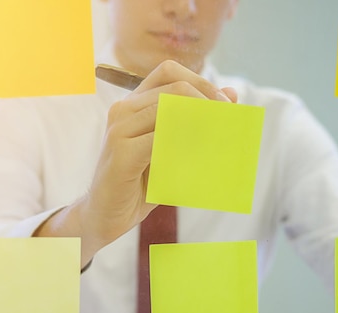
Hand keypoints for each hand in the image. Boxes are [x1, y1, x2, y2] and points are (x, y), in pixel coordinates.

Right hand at [77, 60, 236, 252]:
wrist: (107, 215)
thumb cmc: (141, 183)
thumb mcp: (174, 149)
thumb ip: (196, 121)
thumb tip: (231, 93)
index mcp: (133, 104)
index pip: (169, 72)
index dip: (201, 83)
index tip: (225, 106)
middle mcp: (123, 110)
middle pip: (175, 88)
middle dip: (210, 102)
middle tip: (230, 123)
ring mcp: (119, 129)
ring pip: (171, 109)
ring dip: (202, 123)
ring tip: (220, 141)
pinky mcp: (121, 153)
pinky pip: (162, 138)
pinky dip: (187, 146)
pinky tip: (198, 159)